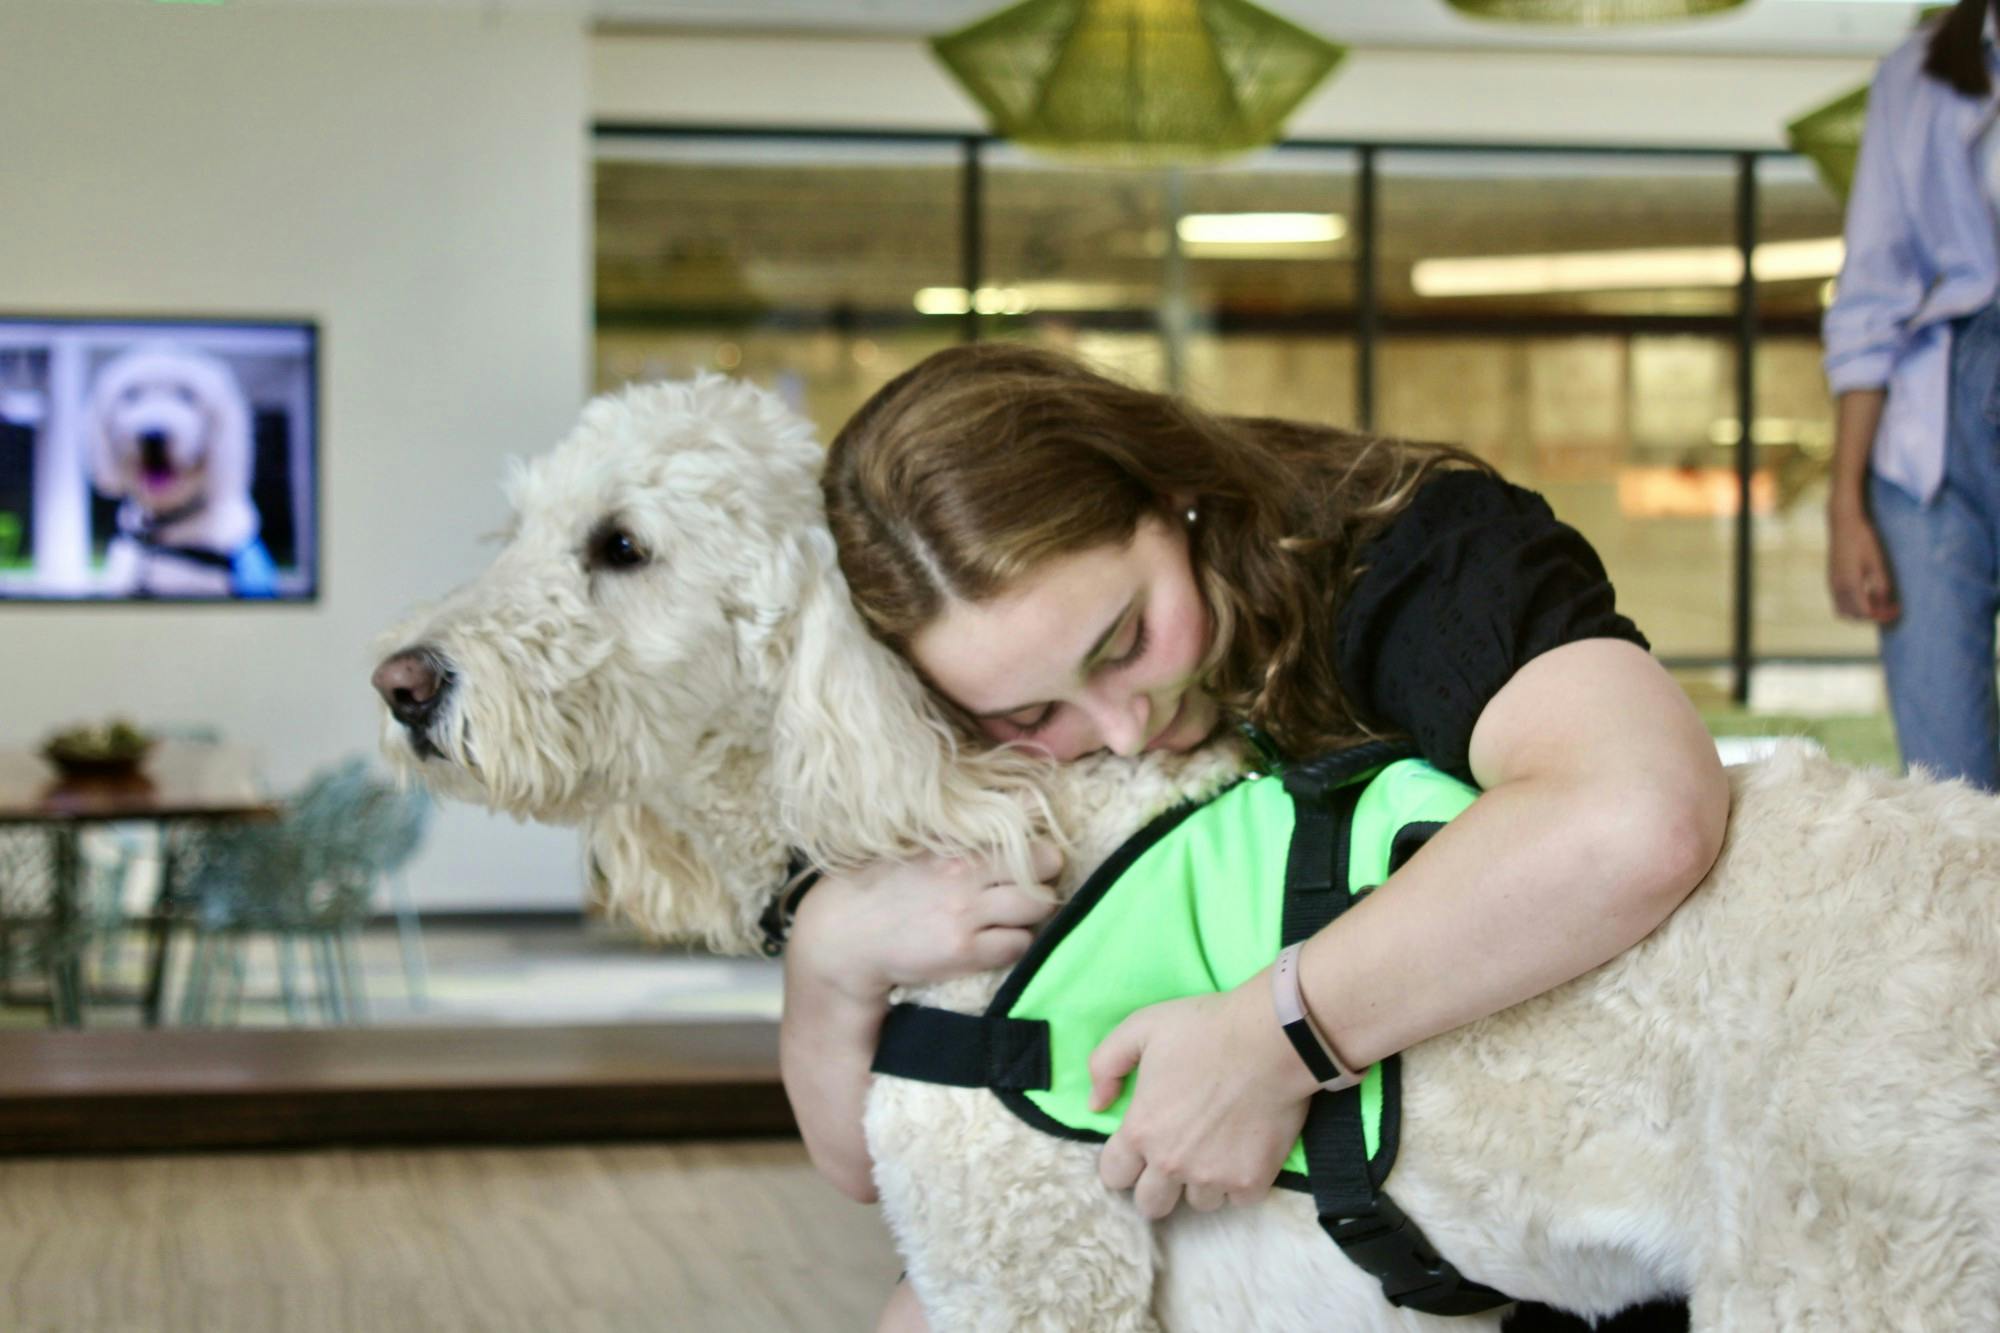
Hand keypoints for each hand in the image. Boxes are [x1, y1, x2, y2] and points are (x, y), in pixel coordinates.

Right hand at [788, 843, 1061, 1000]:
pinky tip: (996, 942)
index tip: (1031, 858)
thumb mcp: (917, 845)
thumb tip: (1018, 804)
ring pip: (1039, 906)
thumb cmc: (880, 886)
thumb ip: (961, 831)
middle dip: (1044, 875)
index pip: (1024, 829)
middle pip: (1045, 864)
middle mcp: (965, 873)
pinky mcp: (964, 952)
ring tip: (1013, 916)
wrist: (843, 936)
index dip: (1038, 847)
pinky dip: (1016, 944)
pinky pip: (1019, 945)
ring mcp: (966, 913)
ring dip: (1033, 913)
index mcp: (954, 842)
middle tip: (1028, 888)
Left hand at [1088, 975, 1319, 1219]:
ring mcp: (1214, 1176)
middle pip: (1151, 1205)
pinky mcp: (1252, 1180)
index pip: (1114, 1176)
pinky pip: (1238, 1199)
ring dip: (1201, 1183)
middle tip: (1174, 1159)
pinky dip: (1239, 1182)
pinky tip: (1243, 1152)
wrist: (1272, 1039)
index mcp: (1142, 1131)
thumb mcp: (1140, 1028)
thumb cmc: (1205, 1029)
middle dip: (1156, 1187)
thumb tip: (1096, 1104)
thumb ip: (1106, 1065)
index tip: (1137, 1151)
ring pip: (1198, 1203)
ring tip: (1214, 1149)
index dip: (1122, 1165)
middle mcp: (1172, 1163)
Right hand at [1828, 501, 1899, 624]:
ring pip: (1844, 612)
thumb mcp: (1877, 562)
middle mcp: (1837, 588)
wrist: (1842, 524)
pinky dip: (1853, 605)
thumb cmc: (1863, 540)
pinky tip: (1866, 593)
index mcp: (1850, 584)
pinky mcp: (1831, 581)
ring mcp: (1832, 585)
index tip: (1897, 609)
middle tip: (1890, 608)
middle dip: (1873, 616)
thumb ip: (1881, 585)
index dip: (1883, 615)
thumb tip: (1885, 605)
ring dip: (1861, 613)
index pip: (1866, 613)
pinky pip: (1840, 602)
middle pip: (1854, 616)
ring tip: (1878, 602)